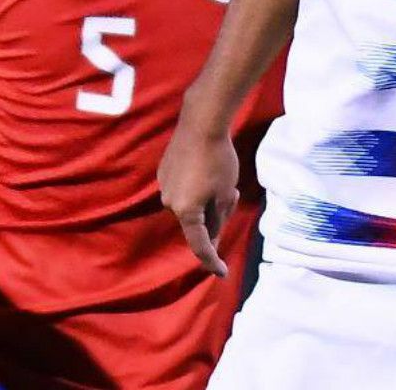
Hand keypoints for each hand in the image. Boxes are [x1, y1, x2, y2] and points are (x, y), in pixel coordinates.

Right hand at [158, 119, 241, 277]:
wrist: (201, 122)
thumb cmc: (219, 159)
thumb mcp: (225, 193)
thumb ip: (218, 218)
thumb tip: (212, 233)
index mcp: (186, 211)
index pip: (200, 245)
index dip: (212, 261)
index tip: (222, 272)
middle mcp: (169, 202)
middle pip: (196, 222)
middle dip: (215, 216)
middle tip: (232, 195)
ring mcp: (164, 186)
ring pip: (189, 205)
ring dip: (206, 201)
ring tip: (223, 180)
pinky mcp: (163, 171)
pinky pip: (182, 190)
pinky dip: (196, 188)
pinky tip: (206, 169)